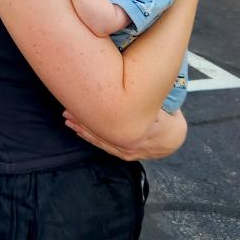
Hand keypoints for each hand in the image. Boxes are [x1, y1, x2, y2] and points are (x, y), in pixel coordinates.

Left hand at [64, 109, 185, 160]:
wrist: (174, 139)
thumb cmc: (166, 117)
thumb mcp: (157, 105)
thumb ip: (145, 101)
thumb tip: (134, 84)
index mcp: (136, 131)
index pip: (105, 123)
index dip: (88, 113)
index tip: (75, 103)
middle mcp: (128, 143)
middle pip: (99, 130)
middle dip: (81, 119)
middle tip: (65, 110)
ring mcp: (124, 150)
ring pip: (98, 139)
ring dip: (81, 128)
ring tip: (67, 118)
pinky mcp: (123, 154)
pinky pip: (103, 145)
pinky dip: (90, 137)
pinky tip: (78, 131)